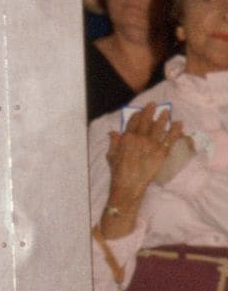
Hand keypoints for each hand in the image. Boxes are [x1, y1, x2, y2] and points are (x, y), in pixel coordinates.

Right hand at [104, 103, 188, 219]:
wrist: (129, 185)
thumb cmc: (118, 172)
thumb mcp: (111, 155)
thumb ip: (113, 142)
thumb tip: (113, 132)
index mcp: (127, 138)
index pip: (133, 121)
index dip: (137, 114)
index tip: (140, 111)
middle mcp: (139, 138)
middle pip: (146, 121)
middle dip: (150, 111)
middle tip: (154, 105)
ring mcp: (151, 144)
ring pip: (159, 126)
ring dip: (163, 117)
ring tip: (166, 112)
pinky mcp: (161, 152)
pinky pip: (170, 138)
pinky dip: (175, 130)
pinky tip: (179, 124)